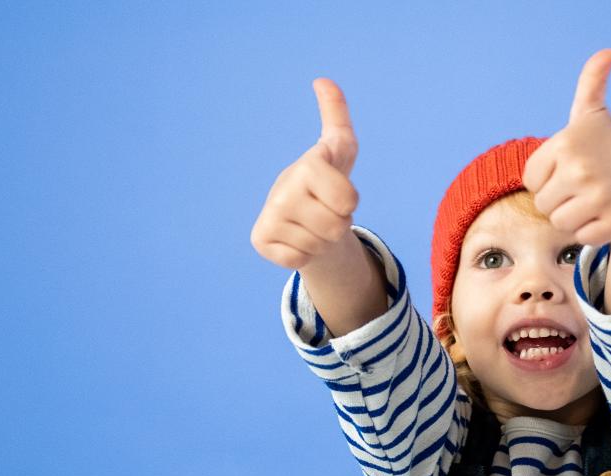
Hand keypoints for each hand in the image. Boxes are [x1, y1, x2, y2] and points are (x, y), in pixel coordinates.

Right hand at [250, 78, 361, 269]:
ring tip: (312, 223)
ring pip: (320, 245)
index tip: (336, 192)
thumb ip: (336, 114)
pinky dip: (303, 254)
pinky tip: (296, 238)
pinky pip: (299, 260)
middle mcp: (282, 190)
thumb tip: (323, 80)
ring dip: (322, 239)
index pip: (349, 201)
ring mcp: (269, 217)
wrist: (301, 213)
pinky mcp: (260, 241)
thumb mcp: (341, 148)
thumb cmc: (328, 180)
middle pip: (337, 227)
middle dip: (338, 223)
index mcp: (308, 166)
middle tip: (324, 211)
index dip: (349, 201)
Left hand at [522, 49, 610, 246]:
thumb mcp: (593, 113)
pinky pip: (584, 238)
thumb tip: (610, 51)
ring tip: (593, 201)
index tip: (569, 169)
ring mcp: (601, 197)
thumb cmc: (610, 145)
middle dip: (560, 201)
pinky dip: (592, 232)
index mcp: (565, 144)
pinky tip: (606, 214)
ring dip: (574, 218)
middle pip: (544, 206)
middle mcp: (581, 170)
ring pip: (561, 224)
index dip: (548, 179)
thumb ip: (591, 82)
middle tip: (584, 188)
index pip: (531, 182)